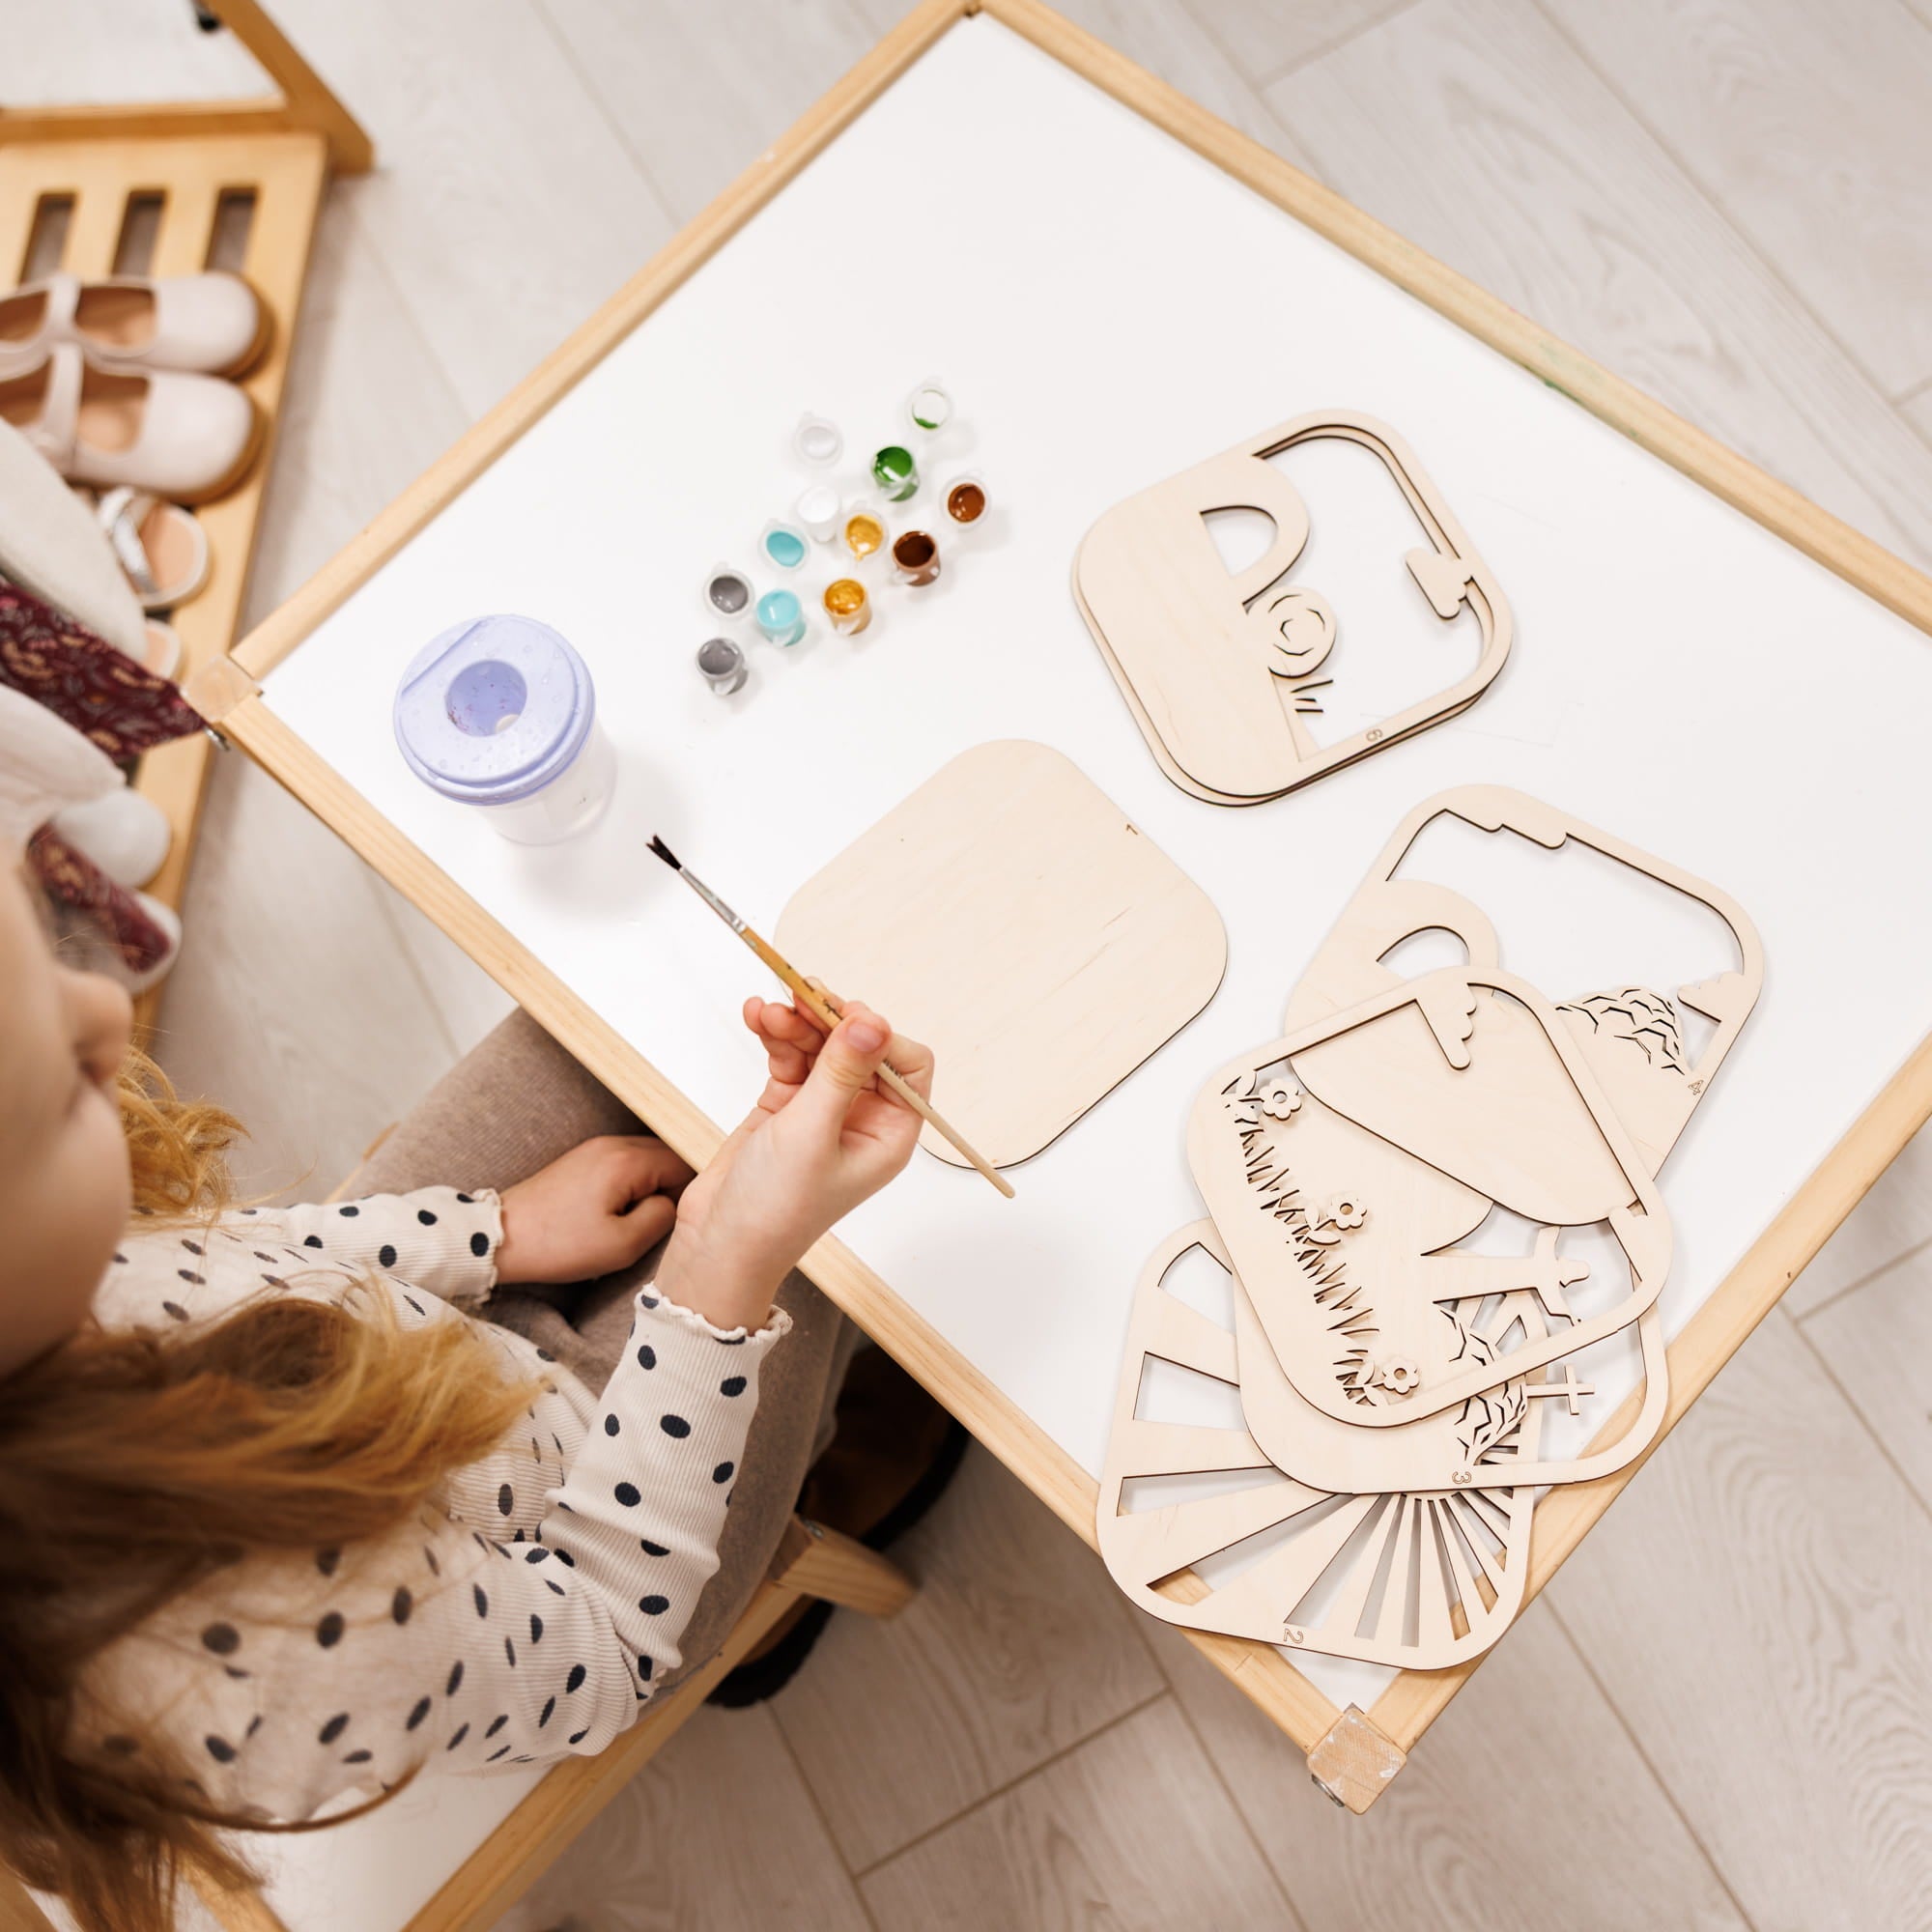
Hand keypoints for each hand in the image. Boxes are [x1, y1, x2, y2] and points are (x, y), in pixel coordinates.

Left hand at [496, 1136, 694, 1283]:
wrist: (500, 1238)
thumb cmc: (559, 1245)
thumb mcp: (623, 1245)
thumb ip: (663, 1218)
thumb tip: (674, 1202)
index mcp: (628, 1161)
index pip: (684, 1163)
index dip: (690, 1193)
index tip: (682, 1220)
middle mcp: (613, 1145)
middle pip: (666, 1155)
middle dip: (673, 1186)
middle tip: (664, 1222)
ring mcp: (594, 1149)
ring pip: (645, 1159)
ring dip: (652, 1185)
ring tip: (641, 1219)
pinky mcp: (581, 1160)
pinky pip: (624, 1163)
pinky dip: (632, 1183)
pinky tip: (621, 1210)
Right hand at [655, 996, 930, 1330]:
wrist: (720, 1245)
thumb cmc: (775, 1209)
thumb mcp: (811, 1134)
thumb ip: (841, 1072)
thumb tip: (874, 1021)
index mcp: (889, 1133)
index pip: (906, 1064)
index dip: (878, 1034)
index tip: (843, 1015)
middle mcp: (862, 1118)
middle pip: (860, 1046)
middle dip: (829, 1019)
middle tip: (800, 995)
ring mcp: (823, 1111)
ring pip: (820, 1046)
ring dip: (795, 1023)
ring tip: (767, 1010)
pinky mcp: (787, 1107)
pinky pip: (790, 1056)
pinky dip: (776, 1036)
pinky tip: (757, 1016)